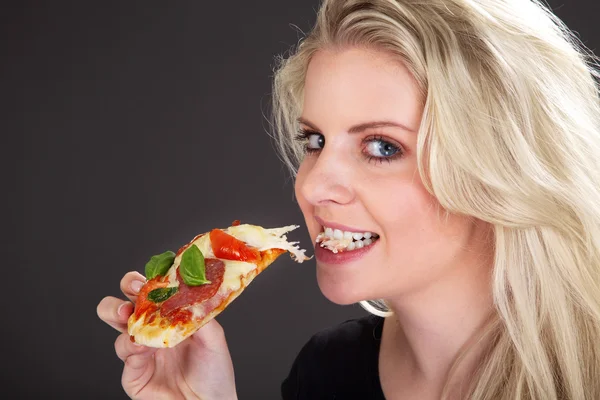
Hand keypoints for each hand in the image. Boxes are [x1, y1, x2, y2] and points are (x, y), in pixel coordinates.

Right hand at [97, 271, 237, 399]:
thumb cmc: (215, 374)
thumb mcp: (214, 338)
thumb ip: (199, 314)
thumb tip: (187, 290)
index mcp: (172, 318)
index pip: (154, 291)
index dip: (149, 279)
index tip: (150, 274)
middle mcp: (153, 330)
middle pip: (128, 300)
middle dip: (125, 290)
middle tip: (133, 290)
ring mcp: (140, 350)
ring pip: (116, 322)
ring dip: (119, 313)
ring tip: (129, 315)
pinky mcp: (133, 372)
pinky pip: (124, 352)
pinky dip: (130, 345)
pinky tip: (142, 346)